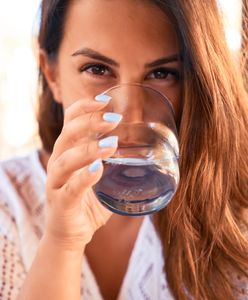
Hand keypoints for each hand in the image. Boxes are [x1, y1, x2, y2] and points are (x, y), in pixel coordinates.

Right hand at [44, 95, 121, 251]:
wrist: (71, 233)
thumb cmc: (88, 201)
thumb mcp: (102, 177)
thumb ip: (116, 163)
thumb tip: (147, 152)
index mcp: (68, 152)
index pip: (69, 121)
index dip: (84, 107)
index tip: (105, 100)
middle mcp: (58, 163)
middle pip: (67, 135)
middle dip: (90, 122)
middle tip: (114, 119)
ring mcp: (56, 184)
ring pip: (66, 160)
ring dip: (88, 149)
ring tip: (111, 144)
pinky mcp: (60, 204)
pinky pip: (70, 189)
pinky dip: (84, 178)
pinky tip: (97, 170)